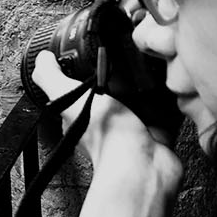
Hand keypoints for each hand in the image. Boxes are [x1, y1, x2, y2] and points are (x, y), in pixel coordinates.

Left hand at [31, 50, 182, 196]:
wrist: (143, 166)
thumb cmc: (106, 137)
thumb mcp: (69, 98)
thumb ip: (51, 78)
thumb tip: (42, 59)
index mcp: (83, 112)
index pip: (85, 83)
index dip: (92, 67)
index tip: (102, 49)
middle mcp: (107, 119)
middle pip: (118, 86)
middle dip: (126, 71)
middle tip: (135, 55)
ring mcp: (134, 126)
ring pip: (144, 95)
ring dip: (151, 81)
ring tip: (156, 64)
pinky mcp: (158, 130)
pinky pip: (168, 108)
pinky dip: (172, 97)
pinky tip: (173, 83)